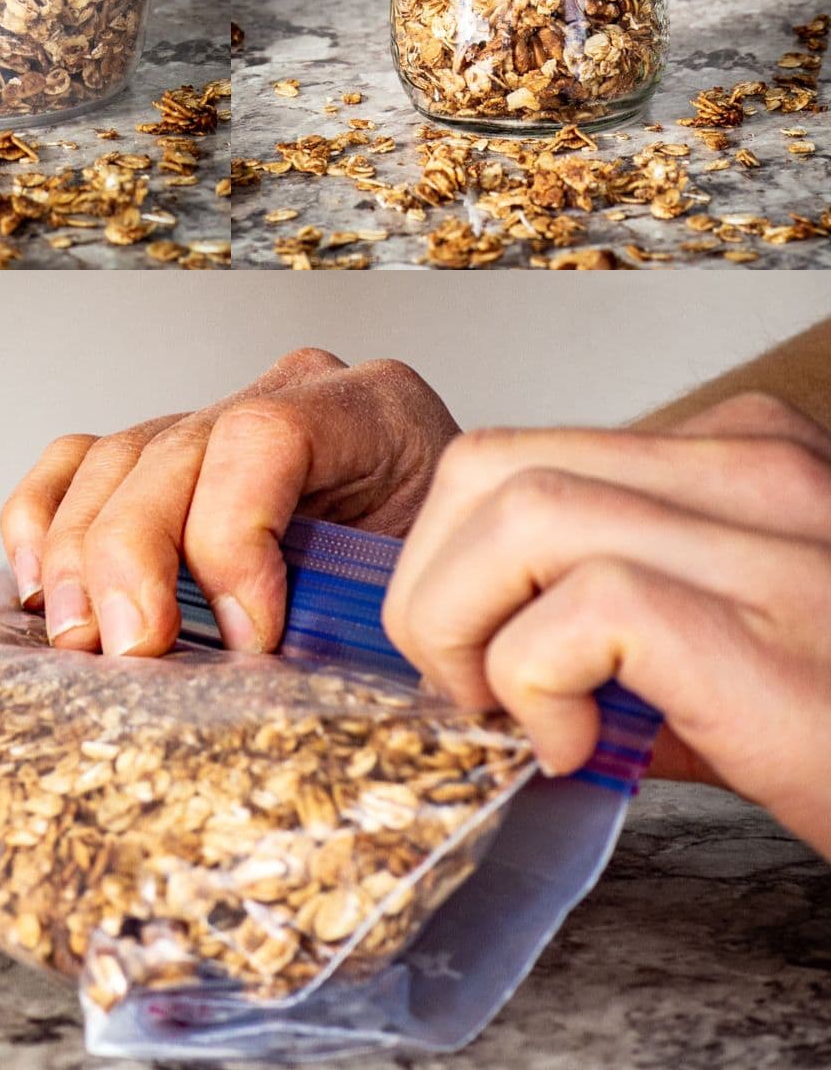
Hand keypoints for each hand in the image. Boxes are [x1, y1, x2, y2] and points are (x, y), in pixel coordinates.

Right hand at [1, 347, 458, 658]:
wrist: (460, 559)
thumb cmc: (445, 580)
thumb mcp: (433, 590)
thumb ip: (361, 614)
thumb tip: (267, 682)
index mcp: (373, 410)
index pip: (265, 436)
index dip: (232, 535)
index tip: (245, 636)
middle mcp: (290, 394)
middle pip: (173, 449)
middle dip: (137, 558)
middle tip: (133, 650)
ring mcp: (220, 416)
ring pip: (116, 458)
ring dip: (81, 554)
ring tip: (80, 638)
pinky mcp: (168, 453)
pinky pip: (80, 461)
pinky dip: (46, 517)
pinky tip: (41, 578)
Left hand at [381, 393, 830, 857]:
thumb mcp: (749, 641)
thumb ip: (635, 620)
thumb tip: (503, 657)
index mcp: (742, 458)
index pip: (521, 452)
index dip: (455, 555)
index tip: (470, 650)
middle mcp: (754, 471)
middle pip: (490, 465)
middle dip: (432, 582)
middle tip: (464, 683)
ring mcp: (768, 539)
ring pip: (515, 512)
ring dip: (463, 625)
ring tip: (510, 713)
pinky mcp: (761, 632)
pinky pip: (577, 609)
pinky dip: (533, 681)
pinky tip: (578, 748)